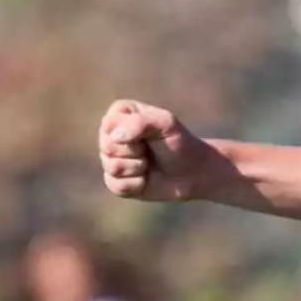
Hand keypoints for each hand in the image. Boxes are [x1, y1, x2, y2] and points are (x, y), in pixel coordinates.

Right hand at [97, 99, 216, 201]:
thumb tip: (115, 137)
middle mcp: (111, 135)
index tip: (151, 133)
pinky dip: (136, 184)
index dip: (132, 133)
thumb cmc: (178, 142)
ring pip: (112, 167)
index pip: (110, 124)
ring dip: (138, 168)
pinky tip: (146, 178)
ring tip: (149, 163)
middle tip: (150, 149)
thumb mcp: (166, 123)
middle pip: (108, 147)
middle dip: (136, 151)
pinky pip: (116, 186)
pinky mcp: (115, 181)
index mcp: (119, 113)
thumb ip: (140, 122)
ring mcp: (110, 159)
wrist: (191, 171)